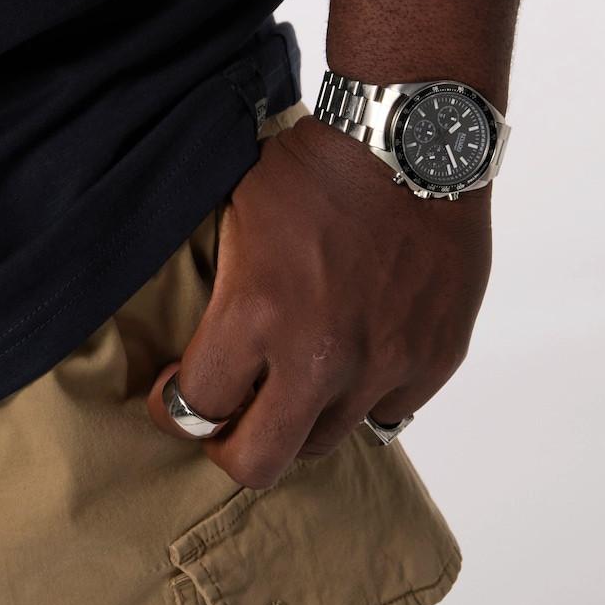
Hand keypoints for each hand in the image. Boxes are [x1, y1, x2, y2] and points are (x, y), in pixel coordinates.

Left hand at [145, 114, 490, 487]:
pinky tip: (349, 361)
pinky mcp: (432, 364)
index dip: (174, 409)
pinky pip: (386, 413)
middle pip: (258, 462)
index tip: (172, 400)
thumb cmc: (316, 166)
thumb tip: (197, 337)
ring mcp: (382, 367)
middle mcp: (320, 356)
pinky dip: (362, 397)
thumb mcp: (240, 212)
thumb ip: (224, 287)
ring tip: (288, 389)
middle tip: (221, 427)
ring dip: (297, 422)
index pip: (198, 406)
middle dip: (228, 451)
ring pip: (325, 442)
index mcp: (258, 312)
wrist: (412, 142)